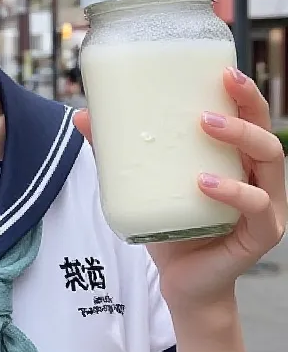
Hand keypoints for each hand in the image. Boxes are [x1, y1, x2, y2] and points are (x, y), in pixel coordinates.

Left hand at [74, 68, 286, 315]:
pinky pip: (257, 207)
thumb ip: (119, 153)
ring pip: (270, 161)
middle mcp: (259, 177)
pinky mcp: (262, 235)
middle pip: (267, 130)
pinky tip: (204, 182)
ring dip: (240, 137)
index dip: (244, 91)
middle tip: (220, 86)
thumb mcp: (145, 184)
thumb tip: (82, 117)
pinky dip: (233, 192)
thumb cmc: (172, 227)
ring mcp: (267, 206)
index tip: (222, 67)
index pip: (251, 117)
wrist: (182, 284)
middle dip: (247, 103)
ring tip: (205, 124)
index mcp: (238, 160)